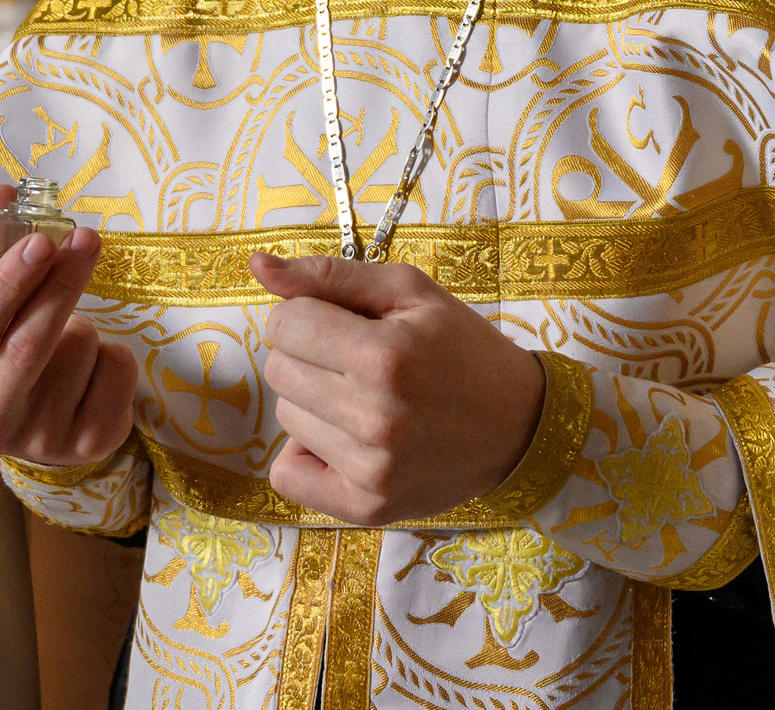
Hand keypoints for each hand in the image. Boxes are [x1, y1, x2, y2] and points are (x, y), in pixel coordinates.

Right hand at [0, 184, 136, 465]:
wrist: (44, 428)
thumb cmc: (7, 358)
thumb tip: (3, 193)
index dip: (8, 281)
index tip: (40, 240)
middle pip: (29, 342)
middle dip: (61, 282)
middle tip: (86, 238)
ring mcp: (41, 439)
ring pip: (81, 347)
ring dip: (85, 323)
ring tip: (67, 342)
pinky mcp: (90, 444)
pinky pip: (117, 368)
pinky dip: (114, 352)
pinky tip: (92, 372)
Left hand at [253, 253, 544, 525]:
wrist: (517, 424)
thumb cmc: (462, 347)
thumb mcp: (410, 292)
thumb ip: (331, 276)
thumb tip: (257, 267)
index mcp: (385, 356)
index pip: (285, 324)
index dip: (308, 315)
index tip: (344, 324)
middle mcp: (374, 417)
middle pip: (279, 370)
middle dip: (309, 355)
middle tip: (358, 361)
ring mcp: (371, 469)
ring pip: (285, 417)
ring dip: (314, 402)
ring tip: (364, 399)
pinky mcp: (368, 507)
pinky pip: (287, 475)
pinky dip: (307, 454)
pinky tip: (345, 440)